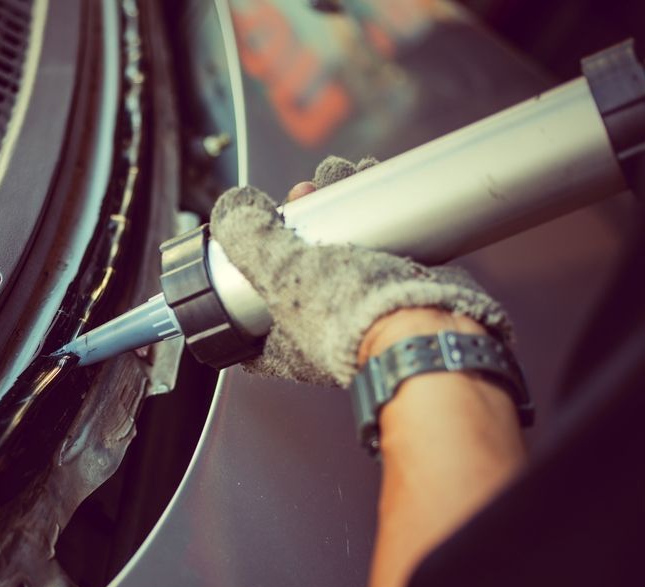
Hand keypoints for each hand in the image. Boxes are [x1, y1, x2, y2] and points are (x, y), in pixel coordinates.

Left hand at [209, 156, 512, 386]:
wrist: (429, 327)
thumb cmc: (352, 315)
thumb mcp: (280, 274)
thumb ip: (248, 240)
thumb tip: (231, 209)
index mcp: (284, 340)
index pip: (247, 310)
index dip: (241, 271)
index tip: (247, 237)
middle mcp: (320, 325)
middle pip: (296, 260)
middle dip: (298, 216)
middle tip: (303, 192)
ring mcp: (359, 304)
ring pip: (337, 241)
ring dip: (336, 199)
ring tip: (337, 173)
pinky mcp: (395, 283)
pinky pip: (377, 237)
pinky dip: (372, 203)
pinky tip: (368, 175)